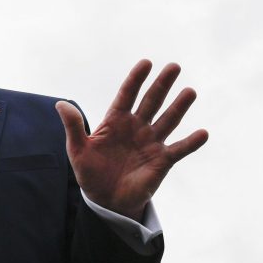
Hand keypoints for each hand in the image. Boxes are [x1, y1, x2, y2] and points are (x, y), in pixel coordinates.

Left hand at [55, 60, 208, 220]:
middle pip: (151, 101)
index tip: (146, 63)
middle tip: (174, 66)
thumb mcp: (77, 150)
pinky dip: (191, 142)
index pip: (127, 95)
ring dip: (179, 107)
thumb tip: (60, 104)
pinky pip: (179, 149)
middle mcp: (136, 127)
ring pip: (168, 120)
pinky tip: (203, 133)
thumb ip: (73, 127)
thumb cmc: (91, 172)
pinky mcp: (162, 160)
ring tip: (190, 91)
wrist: (105, 200)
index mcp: (115, 121)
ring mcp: (151, 142)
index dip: (136, 79)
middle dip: (162, 85)